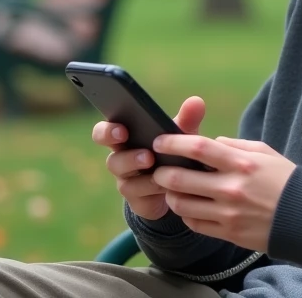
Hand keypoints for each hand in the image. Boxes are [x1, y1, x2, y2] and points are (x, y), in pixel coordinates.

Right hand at [92, 96, 206, 221]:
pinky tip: (167, 183)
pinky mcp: (137, 200)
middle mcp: (121, 161)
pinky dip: (153, 187)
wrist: (177, 188)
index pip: (104, 133)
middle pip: (110, 159)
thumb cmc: (173, 153)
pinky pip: (140, 195)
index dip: (107, 131)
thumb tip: (196, 101)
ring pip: (124, 179)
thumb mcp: (180, 136)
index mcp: (125, 140)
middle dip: (127, 159)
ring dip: (140, 171)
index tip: (122, 129)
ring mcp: (127, 182)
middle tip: (145, 152)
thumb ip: (186, 120)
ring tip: (153, 162)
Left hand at [150, 135, 296, 252]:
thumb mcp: (265, 153)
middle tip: (158, 169)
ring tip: (171, 189)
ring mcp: (228, 213)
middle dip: (162, 172)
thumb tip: (211, 142)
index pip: (198, 147)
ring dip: (170, 195)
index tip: (160, 141)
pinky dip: (186, 215)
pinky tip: (189, 207)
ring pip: (182, 205)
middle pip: (181, 178)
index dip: (174, 143)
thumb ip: (236, 145)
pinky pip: (195, 224)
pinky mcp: (228, 233)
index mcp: (241, 163)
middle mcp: (231, 188)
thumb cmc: (286, 180)